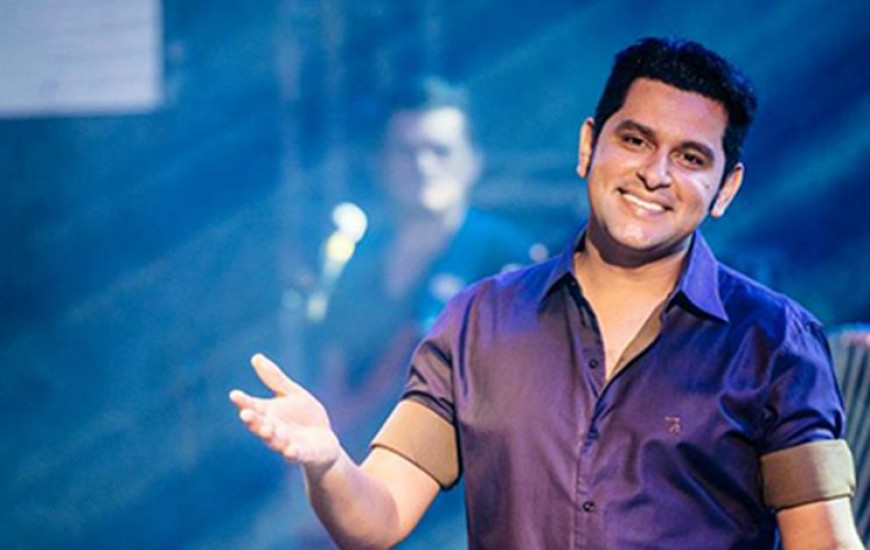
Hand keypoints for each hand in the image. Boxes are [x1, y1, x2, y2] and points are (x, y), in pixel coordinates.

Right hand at [229, 354, 339, 475]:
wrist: (323, 441)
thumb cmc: (303, 416)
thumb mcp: (291, 393)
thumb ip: (274, 379)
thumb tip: (256, 357)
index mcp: (268, 414)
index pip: (252, 406)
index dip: (243, 401)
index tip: (234, 394)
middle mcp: (273, 430)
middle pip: (259, 425)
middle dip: (252, 420)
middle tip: (245, 413)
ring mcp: (286, 443)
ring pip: (274, 441)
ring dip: (269, 435)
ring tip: (266, 429)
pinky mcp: (303, 453)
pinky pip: (295, 454)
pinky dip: (292, 453)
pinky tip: (290, 450)